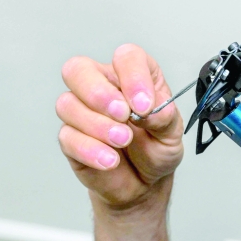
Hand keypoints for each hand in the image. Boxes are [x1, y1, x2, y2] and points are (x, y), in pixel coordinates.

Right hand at [56, 44, 184, 210]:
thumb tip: (149, 109)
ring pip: (67, 104)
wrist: (144, 183)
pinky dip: (89, 149)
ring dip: (97, 124)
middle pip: (78, 69)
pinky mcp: (71, 139)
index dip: (133, 75)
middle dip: (98, 92)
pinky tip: (110, 160)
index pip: (126, 57)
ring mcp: (82, 112)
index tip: (144, 104)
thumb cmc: (156, 148)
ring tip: (122, 141)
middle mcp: (103, 87)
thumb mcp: (172, 133)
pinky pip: (68, 137)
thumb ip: (165, 118)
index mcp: (132, 75)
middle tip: (123, 115)